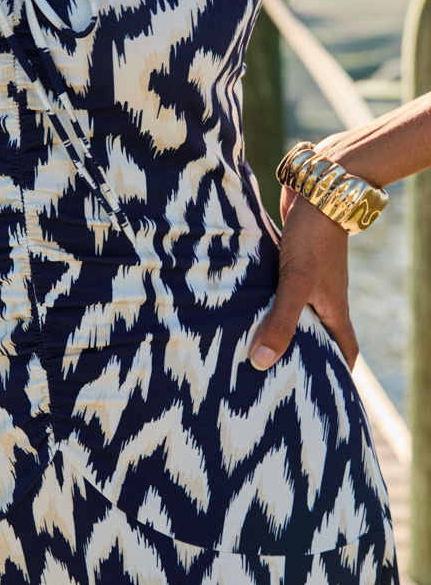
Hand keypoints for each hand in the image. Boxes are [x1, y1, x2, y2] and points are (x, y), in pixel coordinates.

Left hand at [249, 191, 358, 371]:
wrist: (319, 187)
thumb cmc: (313, 235)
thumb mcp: (296, 281)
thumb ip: (281, 320)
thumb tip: (262, 361)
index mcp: (333, 309)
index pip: (344, 351)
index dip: (337, 375)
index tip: (325, 398)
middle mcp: (324, 296)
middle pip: (317, 333)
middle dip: (301, 354)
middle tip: (274, 376)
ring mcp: (309, 276)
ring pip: (295, 309)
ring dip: (278, 324)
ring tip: (249, 345)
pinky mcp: (291, 258)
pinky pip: (279, 287)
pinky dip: (265, 298)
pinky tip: (241, 303)